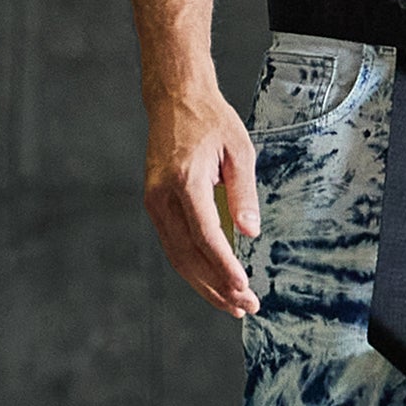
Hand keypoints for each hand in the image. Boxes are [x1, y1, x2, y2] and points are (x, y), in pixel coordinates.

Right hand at [143, 85, 261, 316]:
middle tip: (246, 306)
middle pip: (188, 255)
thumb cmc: (211, 121)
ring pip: (177, 256)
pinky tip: (212, 282)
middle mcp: (162, 196)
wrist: (174, 99)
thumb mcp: (240, 150)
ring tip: (232, 305)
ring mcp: (154, 202)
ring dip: (204, 284)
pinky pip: (173, 245)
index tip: (243, 287)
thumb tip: (250, 233)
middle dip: (217, 286)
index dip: (224, 266)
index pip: (205, 235)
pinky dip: (192, 268)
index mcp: (185, 180)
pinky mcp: (154, 204)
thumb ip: (244, 194)